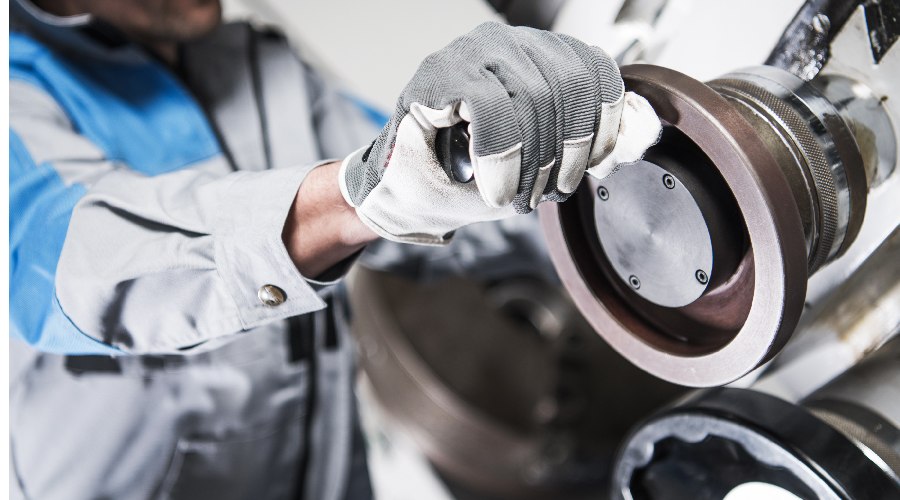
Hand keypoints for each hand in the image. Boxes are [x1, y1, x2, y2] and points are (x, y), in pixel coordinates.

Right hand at [340, 22, 660, 244]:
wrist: (405, 195)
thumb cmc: (469, 178)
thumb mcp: (541, 166)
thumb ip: (586, 148)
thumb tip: (634, 137)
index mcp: (538, 57)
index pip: (595, 72)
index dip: (604, 124)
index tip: (591, 167)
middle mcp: (508, 43)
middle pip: (570, 86)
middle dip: (567, 154)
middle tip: (547, 193)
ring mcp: (471, 52)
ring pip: (535, 96)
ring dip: (534, 162)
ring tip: (517, 195)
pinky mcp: (439, 73)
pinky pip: (492, 108)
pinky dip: (502, 156)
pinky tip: (494, 184)